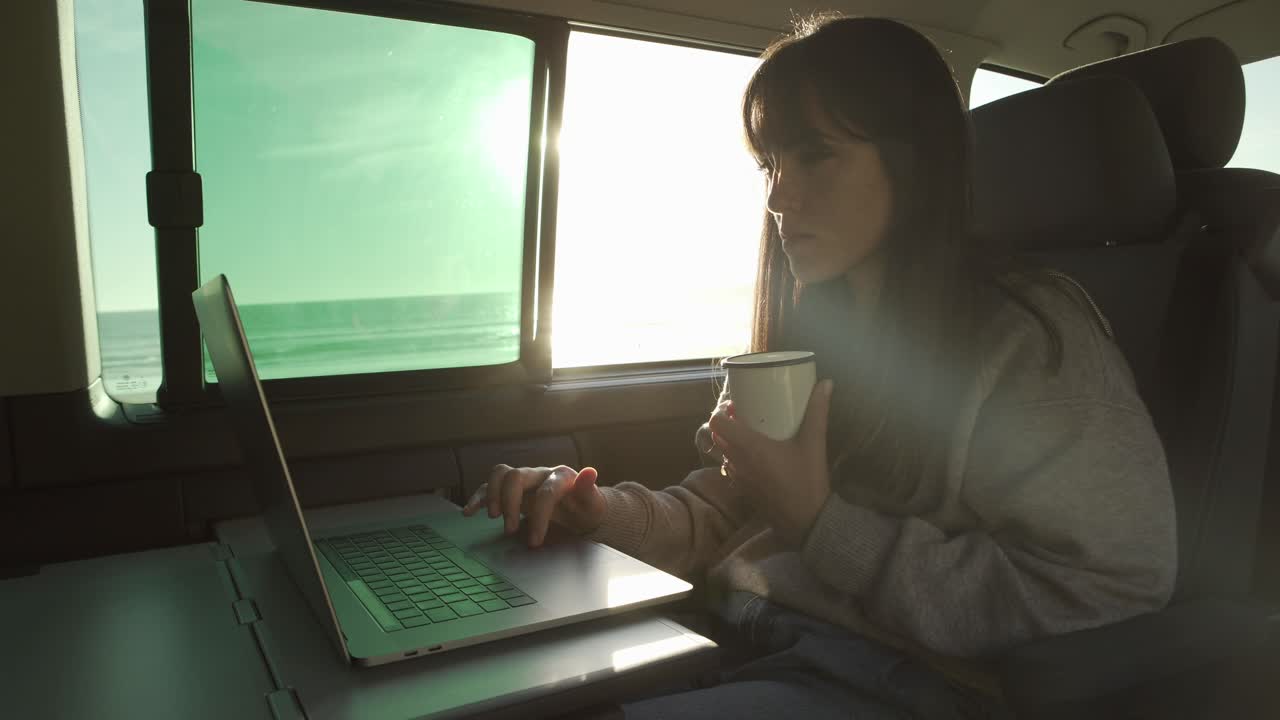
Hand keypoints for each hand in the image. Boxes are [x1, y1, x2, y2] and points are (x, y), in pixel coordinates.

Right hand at [461, 465, 605, 546]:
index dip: (539, 517)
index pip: (545, 492)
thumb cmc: (585, 507)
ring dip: (492, 495)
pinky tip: (469, 511)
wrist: (579, 508)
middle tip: (511, 530)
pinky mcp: (512, 489)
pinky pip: (490, 486)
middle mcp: (539, 473)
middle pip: (516, 477)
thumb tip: (590, 472)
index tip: (535, 542)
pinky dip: (479, 497)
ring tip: (493, 517)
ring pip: (500, 474)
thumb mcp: (593, 502)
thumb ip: (589, 489)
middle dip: (510, 504)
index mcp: (560, 476)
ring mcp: (524, 479)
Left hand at [708, 380, 834, 546]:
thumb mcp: (814, 442)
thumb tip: (826, 383)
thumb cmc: (807, 479)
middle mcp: (738, 461)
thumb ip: (818, 411)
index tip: (734, 405)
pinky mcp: (744, 491)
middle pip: (718, 437)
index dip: (721, 412)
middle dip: (726, 424)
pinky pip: (732, 470)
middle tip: (742, 415)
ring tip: (747, 433)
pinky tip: (754, 458)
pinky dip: (736, 460)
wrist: (807, 521)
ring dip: (730, 442)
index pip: (717, 424)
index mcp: (749, 446)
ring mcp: (739, 478)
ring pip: (723, 454)